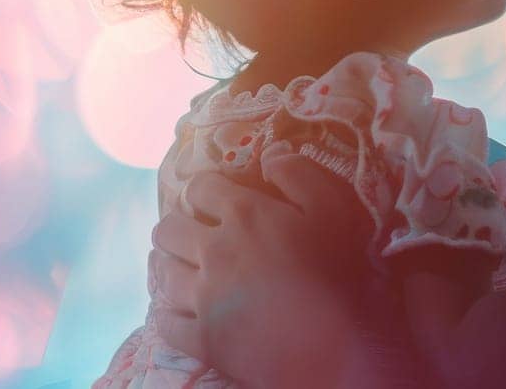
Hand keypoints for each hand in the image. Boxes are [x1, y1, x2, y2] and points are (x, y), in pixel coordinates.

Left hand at [149, 154, 391, 387]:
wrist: (339, 348)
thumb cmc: (341, 272)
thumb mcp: (334, 207)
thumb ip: (299, 173)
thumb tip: (270, 157)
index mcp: (244, 215)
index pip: (201, 187)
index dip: (205, 188)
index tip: (214, 197)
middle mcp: (214, 252)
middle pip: (169, 229)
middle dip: (176, 224)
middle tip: (191, 231)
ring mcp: (205, 299)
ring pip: (163, 274)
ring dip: (168, 264)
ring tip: (180, 265)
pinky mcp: (204, 340)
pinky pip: (167, 324)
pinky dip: (169, 314)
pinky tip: (179, 309)